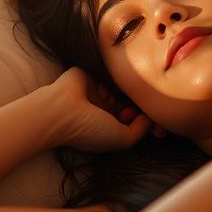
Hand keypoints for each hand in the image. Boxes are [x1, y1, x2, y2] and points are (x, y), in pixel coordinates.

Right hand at [45, 67, 165, 151]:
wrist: (61, 110)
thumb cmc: (89, 129)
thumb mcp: (122, 139)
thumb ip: (141, 130)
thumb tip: (150, 117)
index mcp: (108, 124)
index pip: (133, 116)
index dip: (143, 116)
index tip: (146, 118)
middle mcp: (103, 107)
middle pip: (129, 100)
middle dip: (135, 104)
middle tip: (131, 109)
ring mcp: (97, 90)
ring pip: (121, 86)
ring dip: (121, 92)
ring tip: (111, 100)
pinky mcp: (91, 73)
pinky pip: (109, 72)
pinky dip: (110, 79)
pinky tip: (103, 88)